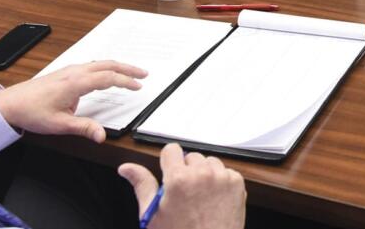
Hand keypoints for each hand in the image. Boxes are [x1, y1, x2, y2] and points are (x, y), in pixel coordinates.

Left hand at [0, 61, 146, 142]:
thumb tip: (102, 135)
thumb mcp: (59, 124)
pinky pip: (91, 65)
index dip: (126, 81)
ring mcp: (69, 70)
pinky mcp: (65, 72)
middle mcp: (74, 72)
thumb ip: (84, 128)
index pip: (108, 78)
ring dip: (117, 66)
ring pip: (100, 63)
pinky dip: (105, 67)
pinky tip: (106, 74)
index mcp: (76, 82)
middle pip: (108, 64)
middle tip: (144, 73)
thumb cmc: (31, 112)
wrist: (9, 104)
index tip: (138, 86)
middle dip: (128, 68)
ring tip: (129, 72)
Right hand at [119, 143, 245, 228]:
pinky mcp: (237, 183)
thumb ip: (142, 185)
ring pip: (209, 162)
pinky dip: (220, 182)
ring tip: (199, 198)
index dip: (168, 162)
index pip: (171, 149)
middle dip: (186, 171)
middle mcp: (202, 174)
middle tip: (184, 193)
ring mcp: (221, 177)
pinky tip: (213, 200)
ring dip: (204, 174)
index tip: (169, 171)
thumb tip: (127, 168)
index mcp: (177, 179)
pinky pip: (226, 172)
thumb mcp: (153, 215)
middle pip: (191, 156)